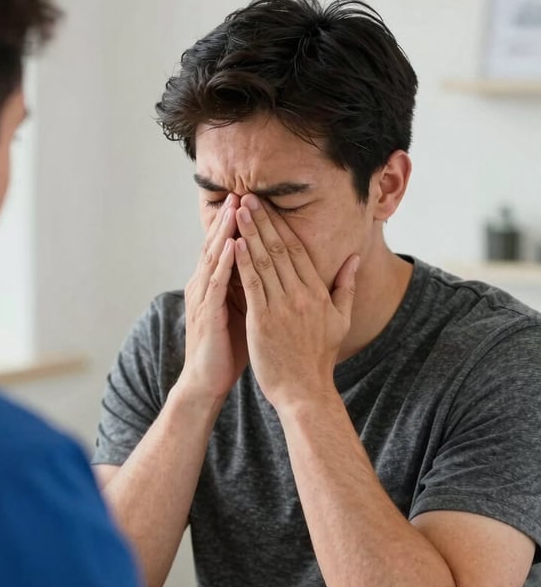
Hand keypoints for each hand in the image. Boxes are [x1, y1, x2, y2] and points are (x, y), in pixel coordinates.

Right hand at [177, 194, 248, 403]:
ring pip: (214, 258)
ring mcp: (203, 298)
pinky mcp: (206, 314)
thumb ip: (256, 289)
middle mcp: (205, 286)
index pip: (228, 248)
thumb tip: (277, 271)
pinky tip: (233, 246)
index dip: (240, 226)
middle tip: (243, 193)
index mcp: (217, 285)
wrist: (207, 380)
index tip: (255, 202)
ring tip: (237, 209)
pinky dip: (224, 263)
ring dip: (225, 232)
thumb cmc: (229, 348)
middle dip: (231, 220)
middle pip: (218, 245)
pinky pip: (215, 284)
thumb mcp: (246, 312)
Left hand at [233, 194, 358, 411]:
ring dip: (250, 233)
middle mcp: (301, 295)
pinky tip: (234, 244)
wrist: (305, 391)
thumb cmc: (318, 358)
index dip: (282, 225)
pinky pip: (252, 285)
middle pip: (281, 249)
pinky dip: (242, 262)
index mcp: (318, 292)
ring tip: (238, 210)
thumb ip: (345, 287)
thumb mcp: (340, 321)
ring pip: (265, 262)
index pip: (299, 250)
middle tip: (248, 196)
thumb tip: (352, 259)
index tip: (270, 206)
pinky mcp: (262, 320)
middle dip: (263, 220)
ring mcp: (282, 307)